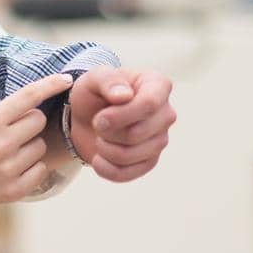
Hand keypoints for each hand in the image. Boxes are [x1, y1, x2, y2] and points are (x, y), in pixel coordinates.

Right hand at [0, 72, 74, 212]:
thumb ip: (2, 115)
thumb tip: (37, 103)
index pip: (28, 97)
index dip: (50, 84)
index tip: (66, 79)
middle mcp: (0, 145)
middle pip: (39, 121)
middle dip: (30, 122)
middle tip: (12, 130)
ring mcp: (9, 169)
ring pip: (41, 146)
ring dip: (30, 146)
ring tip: (8, 153)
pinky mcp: (15, 189)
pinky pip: (41, 168)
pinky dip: (32, 167)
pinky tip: (12, 169)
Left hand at [68, 67, 174, 182]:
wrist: (87, 117)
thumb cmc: (95, 93)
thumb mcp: (95, 78)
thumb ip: (108, 80)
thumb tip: (124, 96)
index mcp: (157, 85)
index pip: (149, 104)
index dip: (120, 115)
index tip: (99, 117)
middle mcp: (166, 113)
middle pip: (137, 133)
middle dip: (106, 132)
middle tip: (96, 123)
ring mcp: (160, 139)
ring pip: (131, 155)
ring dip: (104, 148)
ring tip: (100, 137)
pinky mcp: (150, 161)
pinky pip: (128, 174)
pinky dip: (106, 169)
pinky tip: (98, 159)